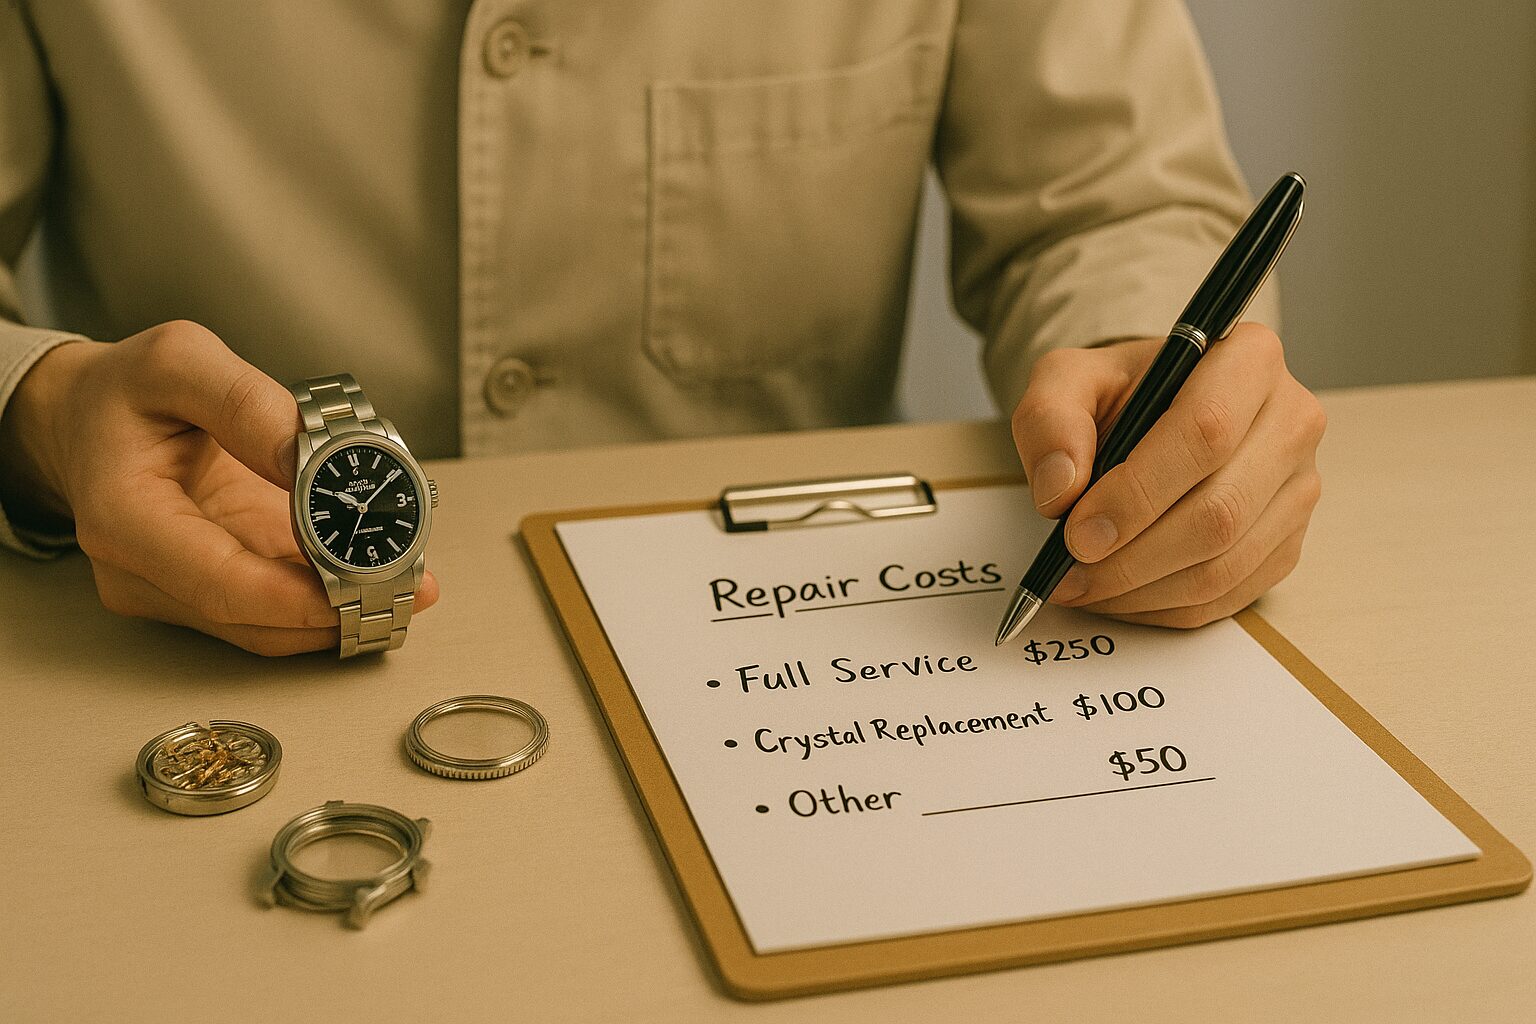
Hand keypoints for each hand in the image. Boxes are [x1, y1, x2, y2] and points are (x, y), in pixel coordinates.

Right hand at [0, 320, 439, 653]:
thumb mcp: (180, 360)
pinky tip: (378, 576)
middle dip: (338, 610)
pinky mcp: (203, 590)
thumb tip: (313, 454)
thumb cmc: (124, 390)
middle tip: (414, 587)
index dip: (297, 599)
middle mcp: (141, 571)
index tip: (364, 586)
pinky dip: (326, 598)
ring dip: (342, 612)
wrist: (85, 417)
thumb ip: (246, 403)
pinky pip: (272, 609)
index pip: (219, 583)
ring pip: (269, 627)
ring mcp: (171, 590)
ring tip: (412, 584)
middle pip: (252, 619)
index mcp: (123, 519)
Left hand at [1010, 325, 1324, 627]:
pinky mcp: (1287, 541)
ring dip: (1143, 590)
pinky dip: (1164, 607)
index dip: (1137, 494)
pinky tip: (1118, 595)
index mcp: (1248, 360)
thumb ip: (1051, 420)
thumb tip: (1060, 490)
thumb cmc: (1118, 393)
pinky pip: (1230, 594)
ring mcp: (1298, 487)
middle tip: (1069, 572)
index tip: (1078, 532)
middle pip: (1219, 511)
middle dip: (1133, 556)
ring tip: (1082, 587)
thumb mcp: (1066, 380)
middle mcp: (1291, 421)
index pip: (1205, 433)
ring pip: (1226, 564)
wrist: (1152, 414)